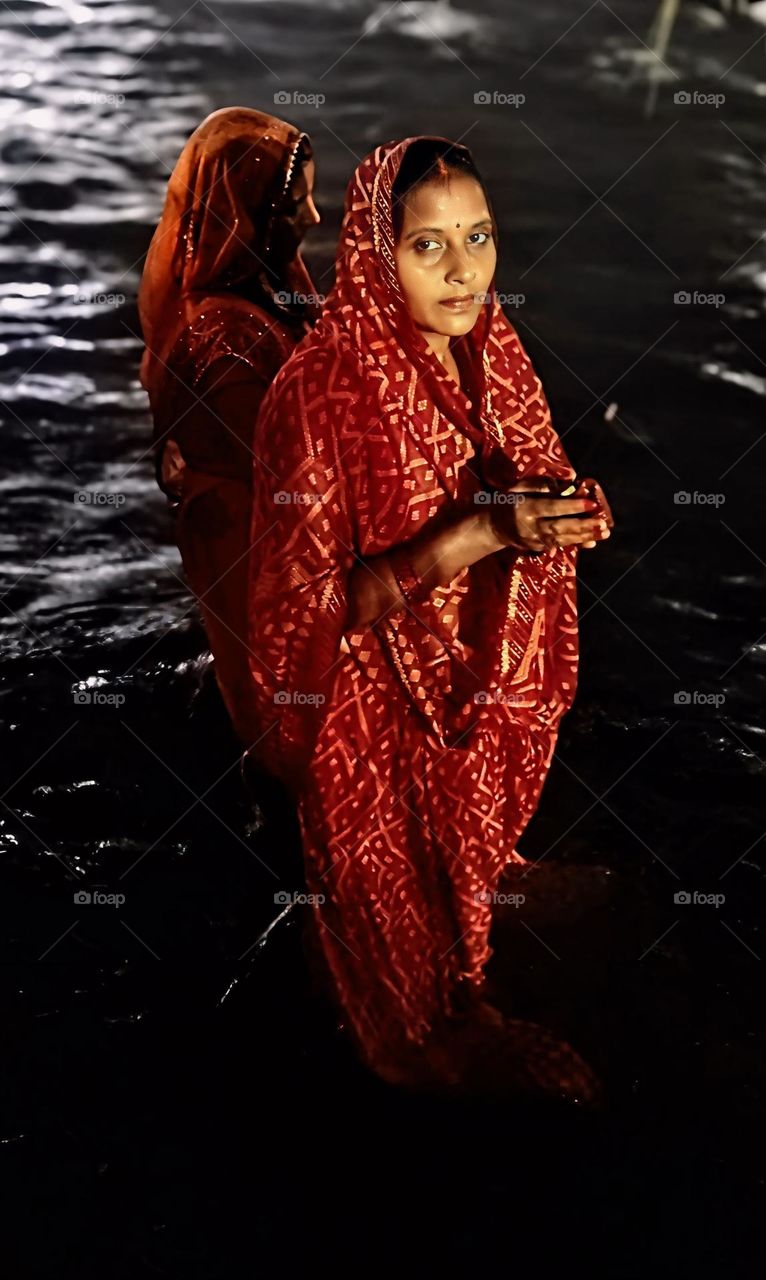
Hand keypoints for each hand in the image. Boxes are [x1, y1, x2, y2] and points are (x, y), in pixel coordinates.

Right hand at [487, 476, 610, 552]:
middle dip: (584, 526)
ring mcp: (534, 541)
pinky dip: (576, 543)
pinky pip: (560, 545)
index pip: (552, 508)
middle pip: (560, 527)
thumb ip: (539, 485)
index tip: (591, 504)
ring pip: (562, 539)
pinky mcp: (537, 549)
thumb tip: (565, 486)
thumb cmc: (507, 501)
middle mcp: (530, 527)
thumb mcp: (518, 487)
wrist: (491, 527)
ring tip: (603, 533)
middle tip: (603, 524)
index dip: (572, 507)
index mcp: (525, 508)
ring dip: (585, 537)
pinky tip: (592, 541)